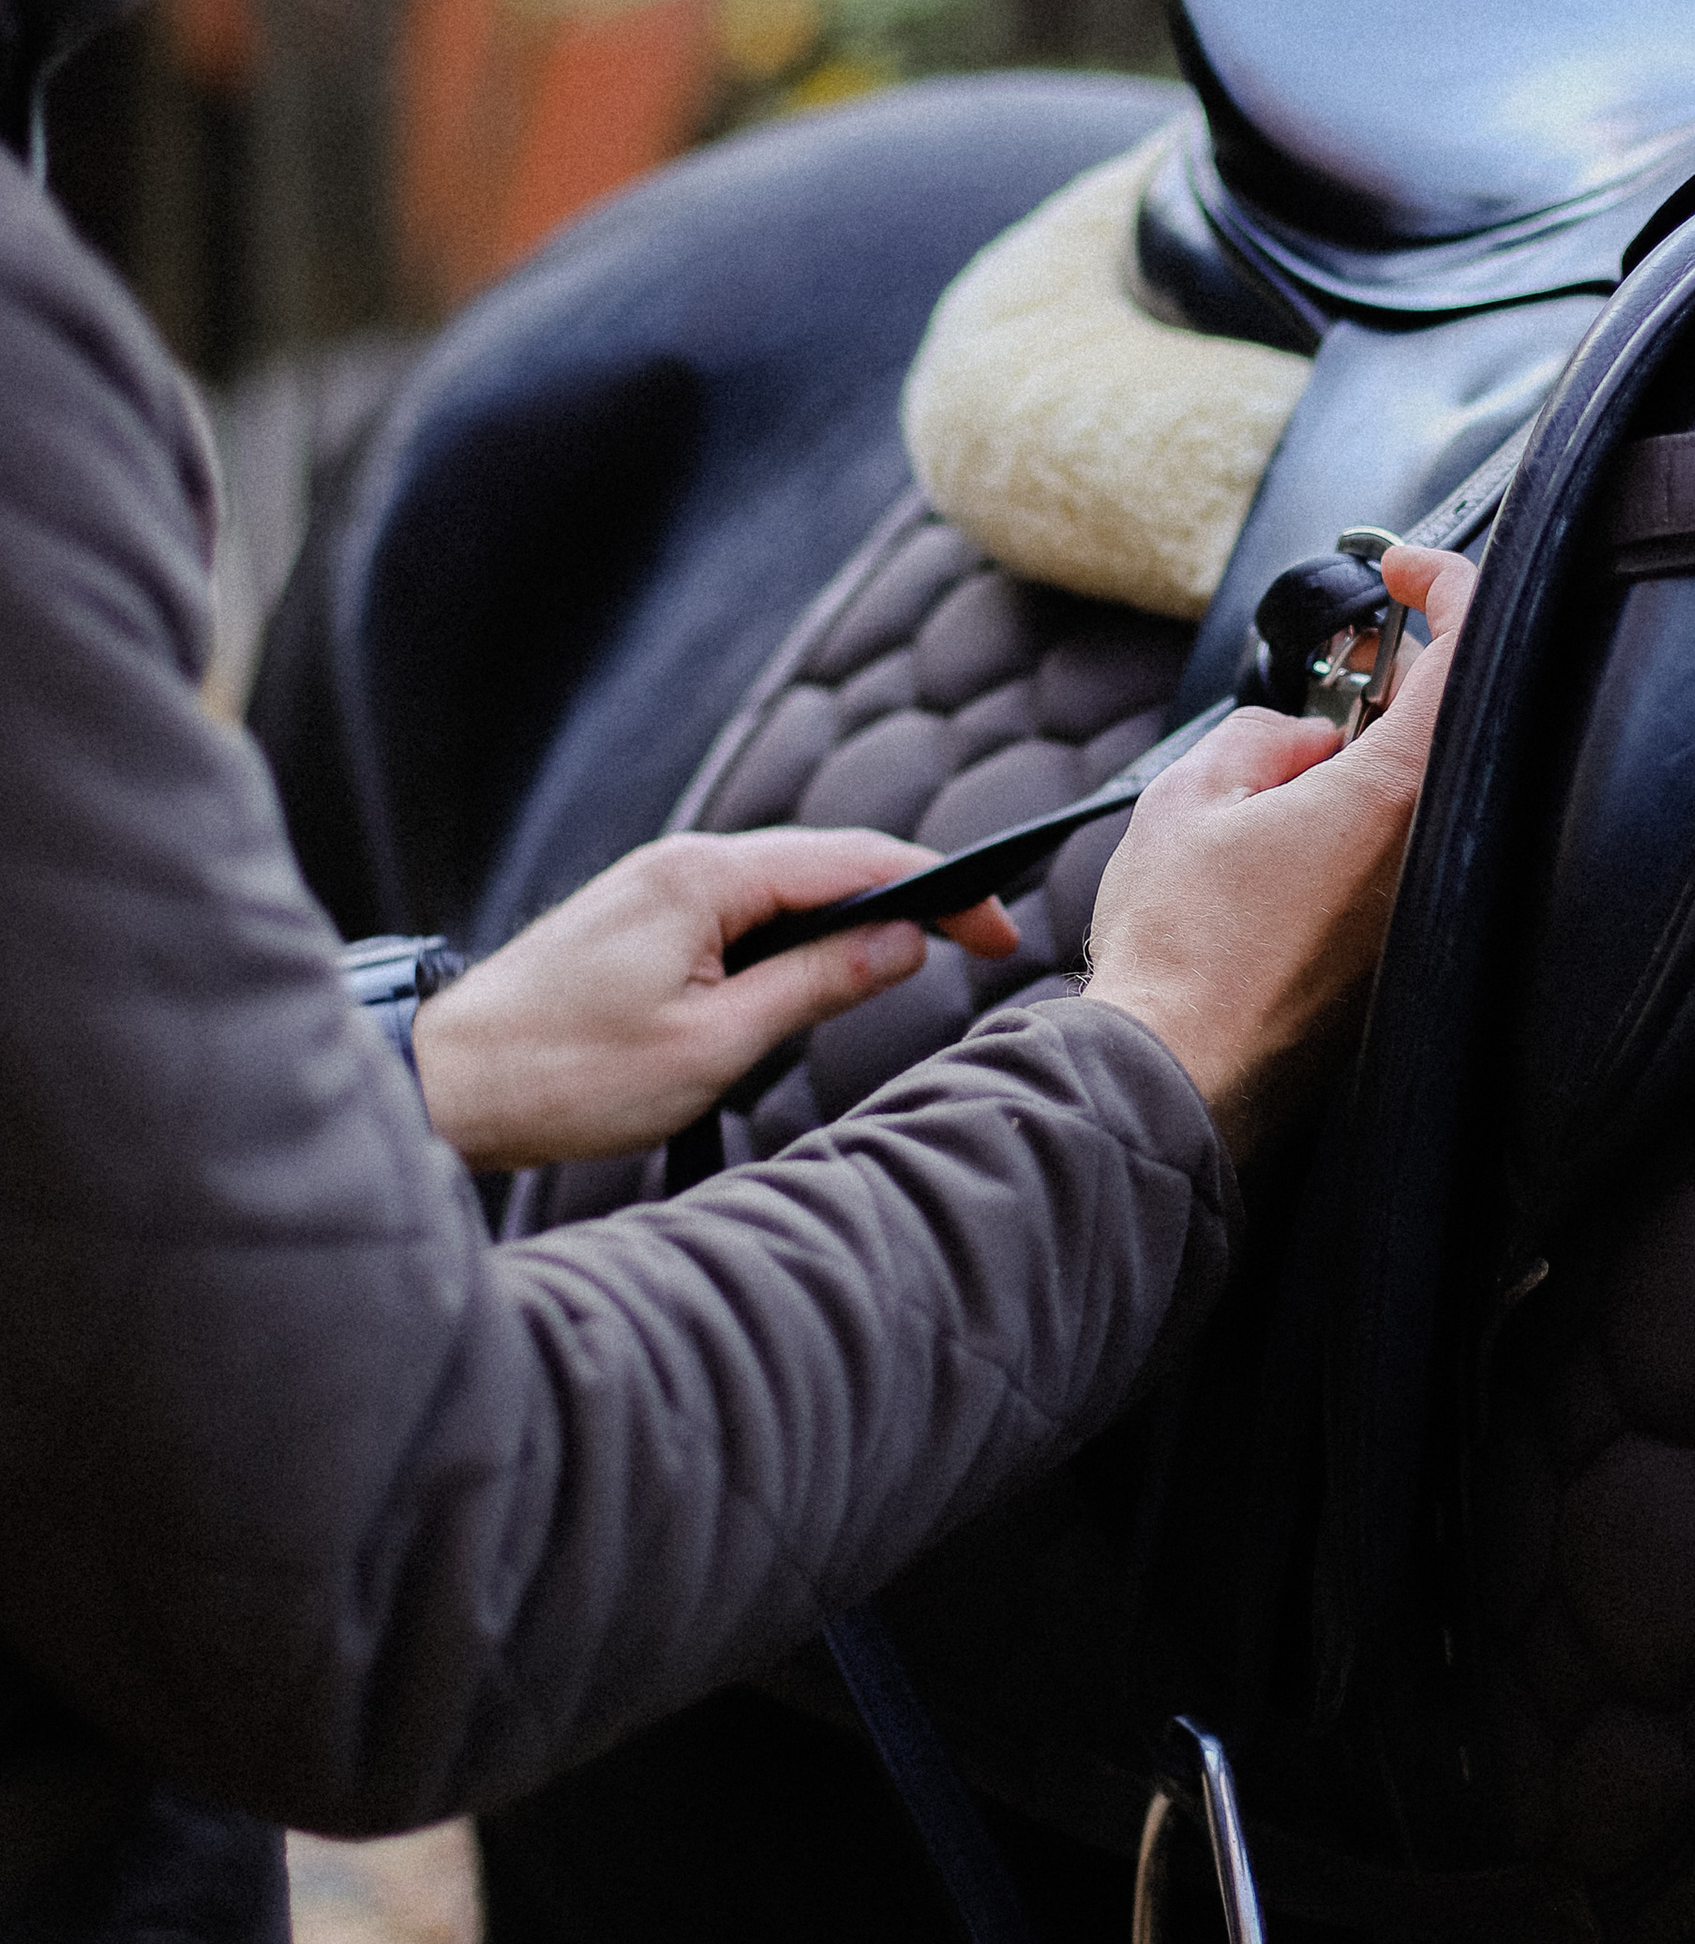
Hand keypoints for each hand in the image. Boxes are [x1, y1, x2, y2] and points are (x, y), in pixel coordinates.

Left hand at [410, 831, 1018, 1172]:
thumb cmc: (568, 1075)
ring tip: (912, 963)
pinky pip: (740, 910)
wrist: (445, 1084)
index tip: (999, 930)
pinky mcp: (637, 919)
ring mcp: (655, 886)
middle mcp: (682, 862)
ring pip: (783, 888)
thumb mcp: (716, 1043)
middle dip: (909, 897)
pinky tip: (818, 974)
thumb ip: (818, 983)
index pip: (854, 859)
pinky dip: (796, 934)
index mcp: (706, 877)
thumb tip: (904, 941)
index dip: (940, 889)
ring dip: (851, 918)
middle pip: (825, 862)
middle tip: (979, 946)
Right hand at [1082, 543, 1474, 1157]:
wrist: (1172, 1082)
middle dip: (1401, 679)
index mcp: (1391, 798)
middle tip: (1344, 666)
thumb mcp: (1189, 799)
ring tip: (1300, 763)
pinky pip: (1406, 861)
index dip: (1445, 583)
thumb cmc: (1176, 954)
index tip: (1400, 567)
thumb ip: (1260, 738)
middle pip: (1454, 725)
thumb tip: (1295, 740)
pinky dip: (1368, 826)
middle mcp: (1429, 856)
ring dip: (1377, 758)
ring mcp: (1421, 915)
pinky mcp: (1400, 963)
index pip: (1466, 652)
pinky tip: (1301, 839)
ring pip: (1428, 796)